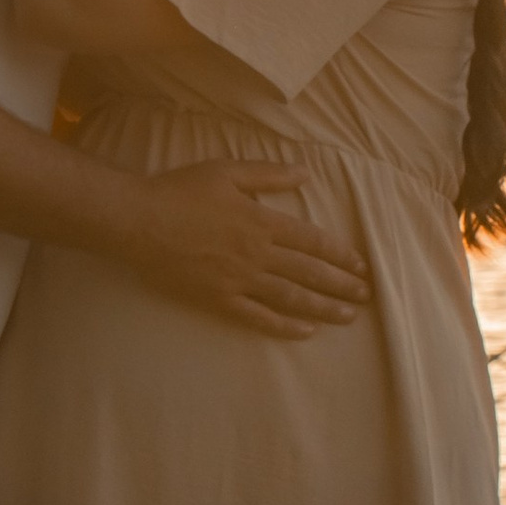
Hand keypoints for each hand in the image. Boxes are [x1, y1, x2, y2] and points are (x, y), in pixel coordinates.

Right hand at [128, 161, 370, 334]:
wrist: (139, 221)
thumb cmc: (180, 191)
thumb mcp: (227, 171)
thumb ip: (269, 174)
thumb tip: (305, 173)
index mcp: (262, 221)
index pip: (313, 241)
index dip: (340, 254)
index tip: (361, 266)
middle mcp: (257, 254)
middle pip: (310, 272)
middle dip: (341, 285)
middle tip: (366, 296)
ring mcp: (239, 280)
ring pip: (291, 297)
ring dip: (323, 308)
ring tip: (347, 317)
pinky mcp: (218, 299)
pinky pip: (258, 317)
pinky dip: (283, 326)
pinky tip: (305, 332)